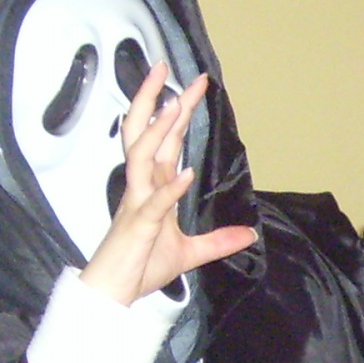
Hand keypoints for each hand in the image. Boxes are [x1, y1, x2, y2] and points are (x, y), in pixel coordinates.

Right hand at [78, 65, 257, 305]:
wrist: (114, 294)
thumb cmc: (141, 267)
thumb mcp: (191, 253)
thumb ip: (218, 241)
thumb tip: (249, 235)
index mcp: (152, 187)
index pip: (164, 140)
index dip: (177, 111)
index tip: (193, 85)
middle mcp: (141, 187)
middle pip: (146, 133)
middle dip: (159, 100)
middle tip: (172, 68)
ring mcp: (137, 203)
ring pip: (143, 156)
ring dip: (160, 130)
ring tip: (176, 104)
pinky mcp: (138, 225)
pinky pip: (154, 202)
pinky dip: (170, 187)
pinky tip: (184, 172)